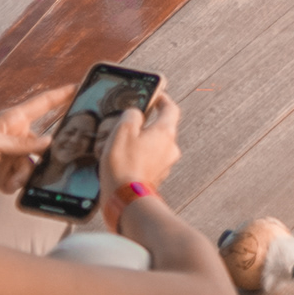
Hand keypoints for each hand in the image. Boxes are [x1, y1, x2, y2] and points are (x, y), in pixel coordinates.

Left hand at [0, 79, 76, 208]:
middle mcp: (16, 136)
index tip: (82, 87)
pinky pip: (25, 178)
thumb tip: (50, 142)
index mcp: (13, 120)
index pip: (44, 103)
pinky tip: (3, 186)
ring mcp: (12, 156)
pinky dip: (16, 183)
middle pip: (45, 140)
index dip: (63, 95)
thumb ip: (24, 143)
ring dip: (25, 174)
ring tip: (10, 179)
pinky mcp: (7, 174)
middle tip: (48, 160)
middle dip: (48, 152)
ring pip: (36, 163)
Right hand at [100, 89, 186, 226]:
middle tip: (132, 121)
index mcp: (165, 132)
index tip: (155, 95)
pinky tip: (124, 160)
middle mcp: (170, 148)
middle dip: (149, 123)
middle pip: (163, 128)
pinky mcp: (155, 178)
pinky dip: (140, 157)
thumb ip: (131, 115)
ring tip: (122, 143)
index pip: (171, 108)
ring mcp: (165, 164)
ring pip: (155, 146)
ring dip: (142, 142)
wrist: (125, 200)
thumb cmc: (123, 165)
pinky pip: (150, 161)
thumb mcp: (122, 131)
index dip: (162, 99)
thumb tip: (135, 114)